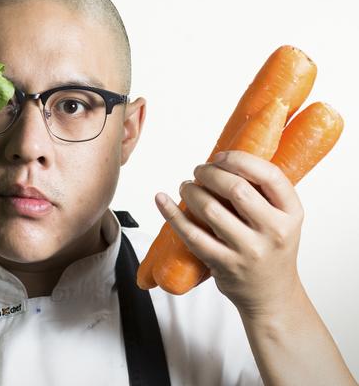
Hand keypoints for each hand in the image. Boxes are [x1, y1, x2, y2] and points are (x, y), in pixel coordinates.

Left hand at [155, 150, 304, 318]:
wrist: (271, 295)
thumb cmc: (270, 248)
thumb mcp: (281, 219)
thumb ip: (261, 192)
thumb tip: (220, 160)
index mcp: (291, 213)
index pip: (269, 175)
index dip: (239, 160)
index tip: (220, 157)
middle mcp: (274, 231)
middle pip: (235, 188)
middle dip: (209, 173)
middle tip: (198, 171)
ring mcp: (249, 250)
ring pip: (210, 209)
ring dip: (190, 191)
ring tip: (186, 187)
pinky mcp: (224, 265)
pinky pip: (192, 234)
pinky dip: (172, 214)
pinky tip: (161, 200)